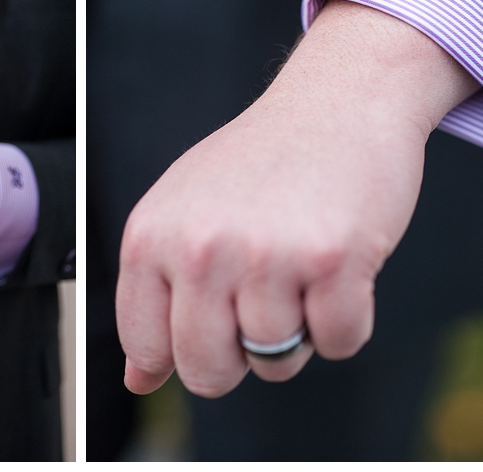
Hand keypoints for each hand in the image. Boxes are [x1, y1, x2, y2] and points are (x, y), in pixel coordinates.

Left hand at [116, 0, 478, 397]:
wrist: (336, 100)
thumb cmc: (258, 164)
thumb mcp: (183, 214)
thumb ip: (153, 295)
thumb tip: (135, 381)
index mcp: (151, 236)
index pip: (145, 346)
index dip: (184, 350)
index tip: (212, 317)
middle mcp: (199, 247)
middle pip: (207, 372)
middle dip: (240, 355)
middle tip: (261, 294)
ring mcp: (265, 254)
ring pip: (276, 363)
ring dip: (298, 330)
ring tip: (299, 264)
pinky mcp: (333, 259)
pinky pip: (339, 343)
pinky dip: (347, 319)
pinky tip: (339, 263)